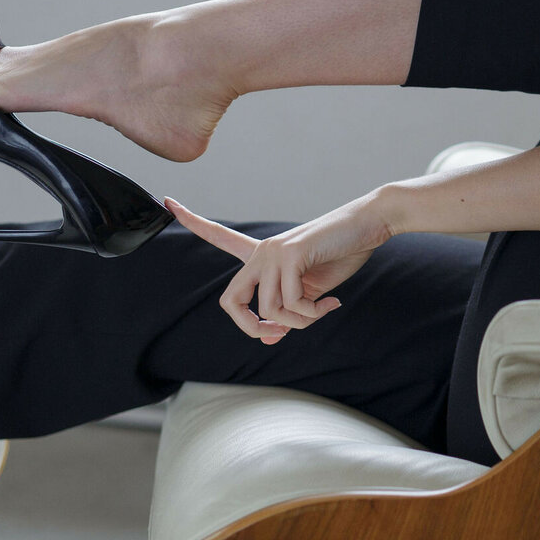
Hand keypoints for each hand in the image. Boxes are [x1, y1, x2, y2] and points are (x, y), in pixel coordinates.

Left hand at [164, 194, 390, 344]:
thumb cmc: (344, 253)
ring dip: (300, 323)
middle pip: (231, 302)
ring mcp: (274, 253)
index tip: (168, 201)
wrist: (370, 225)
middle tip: (279, 335)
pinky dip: (312, 314)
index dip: (193, 221)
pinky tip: (332, 303)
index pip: (220, 236)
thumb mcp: (313, 291)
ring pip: (269, 311)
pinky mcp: (290, 255)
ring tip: (323, 310)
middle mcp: (262, 252)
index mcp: (264, 255)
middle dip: (251, 329)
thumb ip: (290, 312)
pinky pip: (291, 304)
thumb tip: (269, 338)